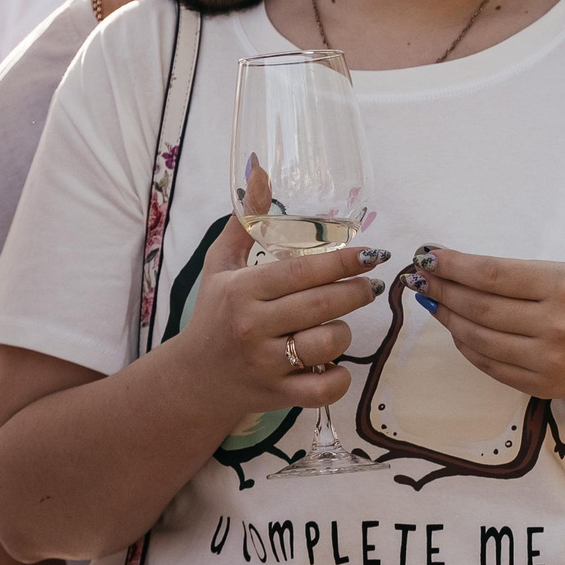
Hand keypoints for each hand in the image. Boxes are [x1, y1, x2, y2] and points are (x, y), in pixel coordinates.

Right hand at [178, 216, 387, 422]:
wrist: (194, 377)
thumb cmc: (214, 314)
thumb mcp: (220, 264)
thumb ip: (246, 220)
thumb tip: (260, 170)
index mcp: (242, 290)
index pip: (301, 271)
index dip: (342, 261)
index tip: (370, 254)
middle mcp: (253, 326)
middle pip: (321, 304)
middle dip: (356, 292)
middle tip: (370, 285)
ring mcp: (266, 363)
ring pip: (327, 343)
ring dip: (344, 331)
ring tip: (341, 322)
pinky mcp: (278, 394)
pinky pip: (322, 389)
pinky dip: (339, 377)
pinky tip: (336, 363)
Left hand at [406, 245, 564, 401]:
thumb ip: (517, 274)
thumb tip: (457, 267)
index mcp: (563, 287)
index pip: (492, 275)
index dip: (453, 265)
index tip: (427, 256)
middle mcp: (554, 326)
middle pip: (479, 307)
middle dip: (442, 289)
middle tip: (418, 277)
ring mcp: (546, 361)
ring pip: (478, 338)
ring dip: (447, 317)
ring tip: (432, 300)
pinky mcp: (539, 386)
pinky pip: (489, 364)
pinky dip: (466, 345)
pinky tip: (454, 327)